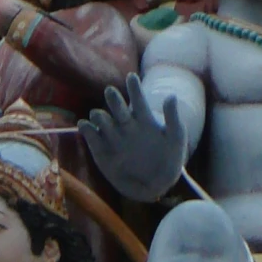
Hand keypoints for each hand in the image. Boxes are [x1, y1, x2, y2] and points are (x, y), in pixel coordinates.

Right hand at [79, 75, 187, 200]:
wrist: (157, 185)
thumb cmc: (169, 157)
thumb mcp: (175, 138)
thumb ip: (173, 118)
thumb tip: (171, 95)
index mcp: (144, 118)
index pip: (138, 98)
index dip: (134, 88)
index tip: (132, 77)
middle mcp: (126, 123)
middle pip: (116, 106)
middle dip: (114, 99)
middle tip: (111, 92)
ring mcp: (113, 136)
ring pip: (101, 119)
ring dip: (100, 115)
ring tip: (99, 116)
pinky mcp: (101, 150)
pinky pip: (91, 136)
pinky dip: (87, 130)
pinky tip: (85, 126)